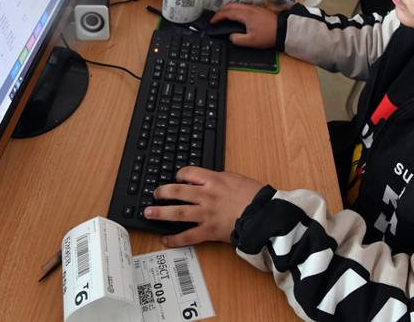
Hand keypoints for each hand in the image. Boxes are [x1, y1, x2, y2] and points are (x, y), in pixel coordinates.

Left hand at [145, 167, 263, 246]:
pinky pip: (188, 236)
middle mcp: (206, 195)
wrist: (264, 214)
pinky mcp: (209, 231)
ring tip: (149, 213)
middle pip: (177, 191)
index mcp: (213, 180)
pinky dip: (175, 239)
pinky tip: (165, 239)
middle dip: (162, 192)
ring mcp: (206, 214)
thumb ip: (219, 179)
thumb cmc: (254, 196)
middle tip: (154, 194)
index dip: (179, 174)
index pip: (188, 173)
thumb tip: (208, 179)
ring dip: (161, 213)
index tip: (176, 178)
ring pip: (178, 212)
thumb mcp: (236, 178)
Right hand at [210, 3, 276, 47]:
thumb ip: (238, 39)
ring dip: (228, 9)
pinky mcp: (259, 10)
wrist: (283, 31)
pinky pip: (243, 6)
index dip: (218, 17)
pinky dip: (235, 9)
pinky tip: (236, 15)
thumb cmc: (269, 35)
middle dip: (221, 10)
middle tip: (216, 17)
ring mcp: (254, 8)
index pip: (227, 13)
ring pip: (237, 4)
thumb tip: (231, 37)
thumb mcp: (251, 42)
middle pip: (231, 5)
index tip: (212, 21)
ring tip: (224, 15)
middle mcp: (249, 9)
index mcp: (246, 15)